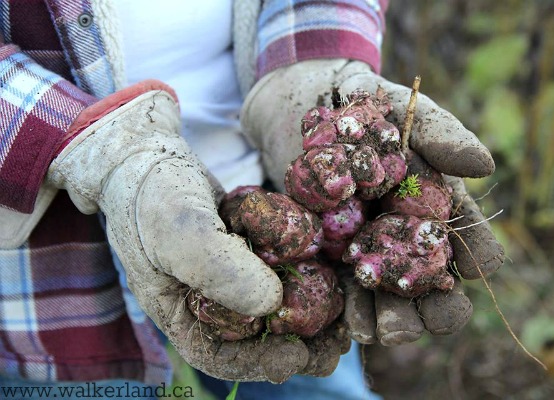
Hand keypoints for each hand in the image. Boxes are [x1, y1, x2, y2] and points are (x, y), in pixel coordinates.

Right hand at [47, 85, 345, 380]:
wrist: (149, 155)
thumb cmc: (153, 195)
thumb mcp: (178, 231)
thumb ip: (219, 269)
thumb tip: (273, 303)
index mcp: (181, 312)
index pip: (220, 355)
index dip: (259, 365)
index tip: (297, 359)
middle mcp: (207, 300)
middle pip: (255, 338)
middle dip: (296, 345)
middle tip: (335, 345)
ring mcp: (230, 274)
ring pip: (273, 307)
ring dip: (309, 317)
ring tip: (343, 320)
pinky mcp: (248, 249)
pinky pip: (278, 270)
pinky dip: (306, 277)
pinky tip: (333, 276)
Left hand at [241, 59, 504, 344]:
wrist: (299, 105)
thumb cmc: (361, 103)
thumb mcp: (401, 110)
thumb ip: (441, 135)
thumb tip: (484, 167)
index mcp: (436, 205)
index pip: (471, 240)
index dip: (477, 256)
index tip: (471, 268)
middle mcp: (406, 235)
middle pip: (432, 282)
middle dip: (434, 307)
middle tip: (427, 319)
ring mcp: (369, 249)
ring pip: (391, 297)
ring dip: (391, 318)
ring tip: (381, 329)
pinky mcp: (330, 257)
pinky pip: (346, 293)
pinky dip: (351, 311)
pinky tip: (349, 322)